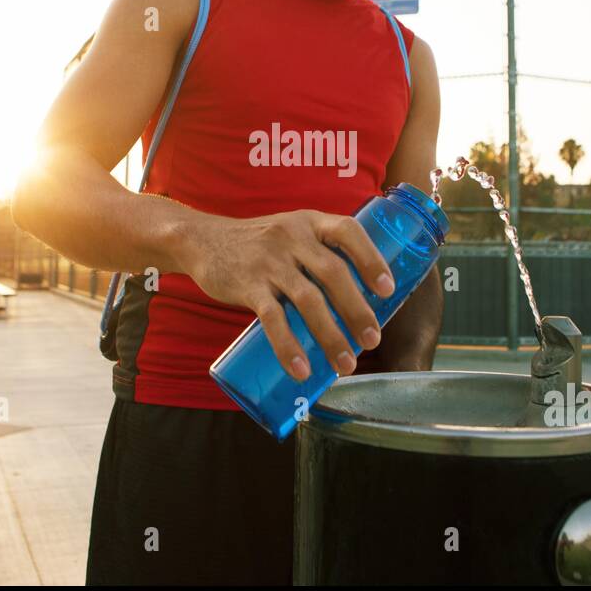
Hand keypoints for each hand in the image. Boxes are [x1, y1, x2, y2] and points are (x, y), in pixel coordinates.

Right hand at [182, 210, 395, 381]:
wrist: (202, 240)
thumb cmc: (259, 243)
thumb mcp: (291, 232)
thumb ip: (319, 254)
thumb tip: (358, 301)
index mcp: (309, 221)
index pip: (348, 232)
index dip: (371, 259)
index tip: (387, 290)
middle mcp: (292, 236)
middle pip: (334, 274)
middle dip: (357, 311)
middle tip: (372, 341)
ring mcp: (269, 261)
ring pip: (308, 300)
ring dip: (331, 335)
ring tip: (345, 364)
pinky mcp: (248, 285)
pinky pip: (273, 318)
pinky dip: (289, 346)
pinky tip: (301, 369)